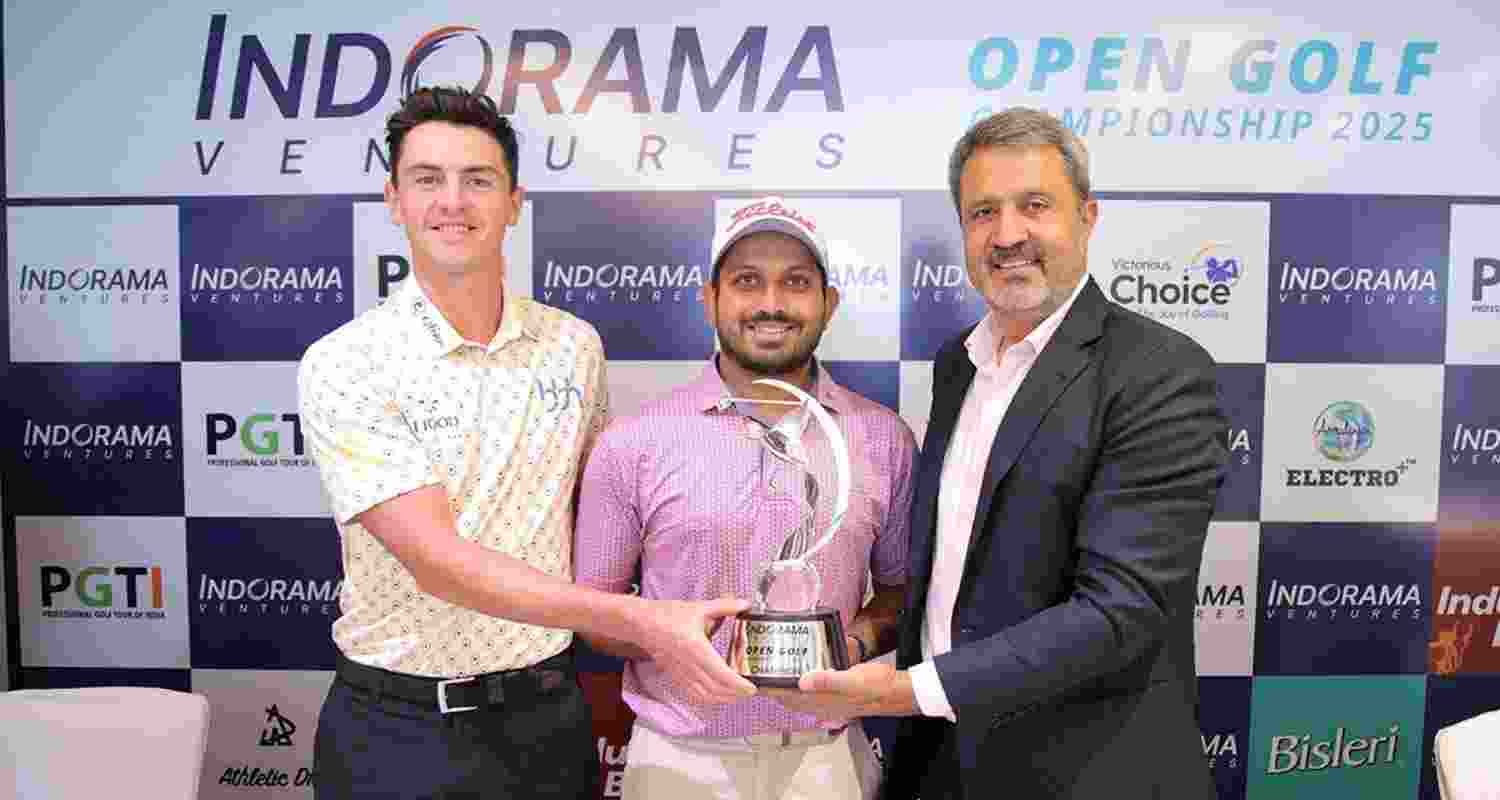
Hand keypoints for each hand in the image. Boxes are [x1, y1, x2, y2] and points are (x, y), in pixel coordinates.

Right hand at [635, 596, 755, 704]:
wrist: (642, 623)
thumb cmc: (668, 615)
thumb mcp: (699, 608)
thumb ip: (724, 606)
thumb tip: (745, 604)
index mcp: (696, 648)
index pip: (721, 674)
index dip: (738, 685)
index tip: (752, 687)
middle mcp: (688, 665)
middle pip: (716, 689)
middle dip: (735, 694)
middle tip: (750, 691)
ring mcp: (680, 673)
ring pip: (705, 695)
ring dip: (723, 699)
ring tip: (737, 695)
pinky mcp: (675, 676)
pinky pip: (693, 694)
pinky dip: (708, 698)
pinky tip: (717, 695)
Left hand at [762, 661, 916, 720]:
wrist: (896, 692)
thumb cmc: (875, 686)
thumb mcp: (852, 679)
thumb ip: (828, 680)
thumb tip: (802, 680)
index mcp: (821, 701)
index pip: (786, 696)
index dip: (768, 688)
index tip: (753, 676)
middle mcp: (821, 704)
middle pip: (788, 697)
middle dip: (772, 686)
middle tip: (760, 668)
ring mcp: (828, 701)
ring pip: (798, 695)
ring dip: (785, 684)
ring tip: (774, 668)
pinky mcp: (835, 695)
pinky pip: (811, 690)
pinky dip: (800, 681)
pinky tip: (802, 670)